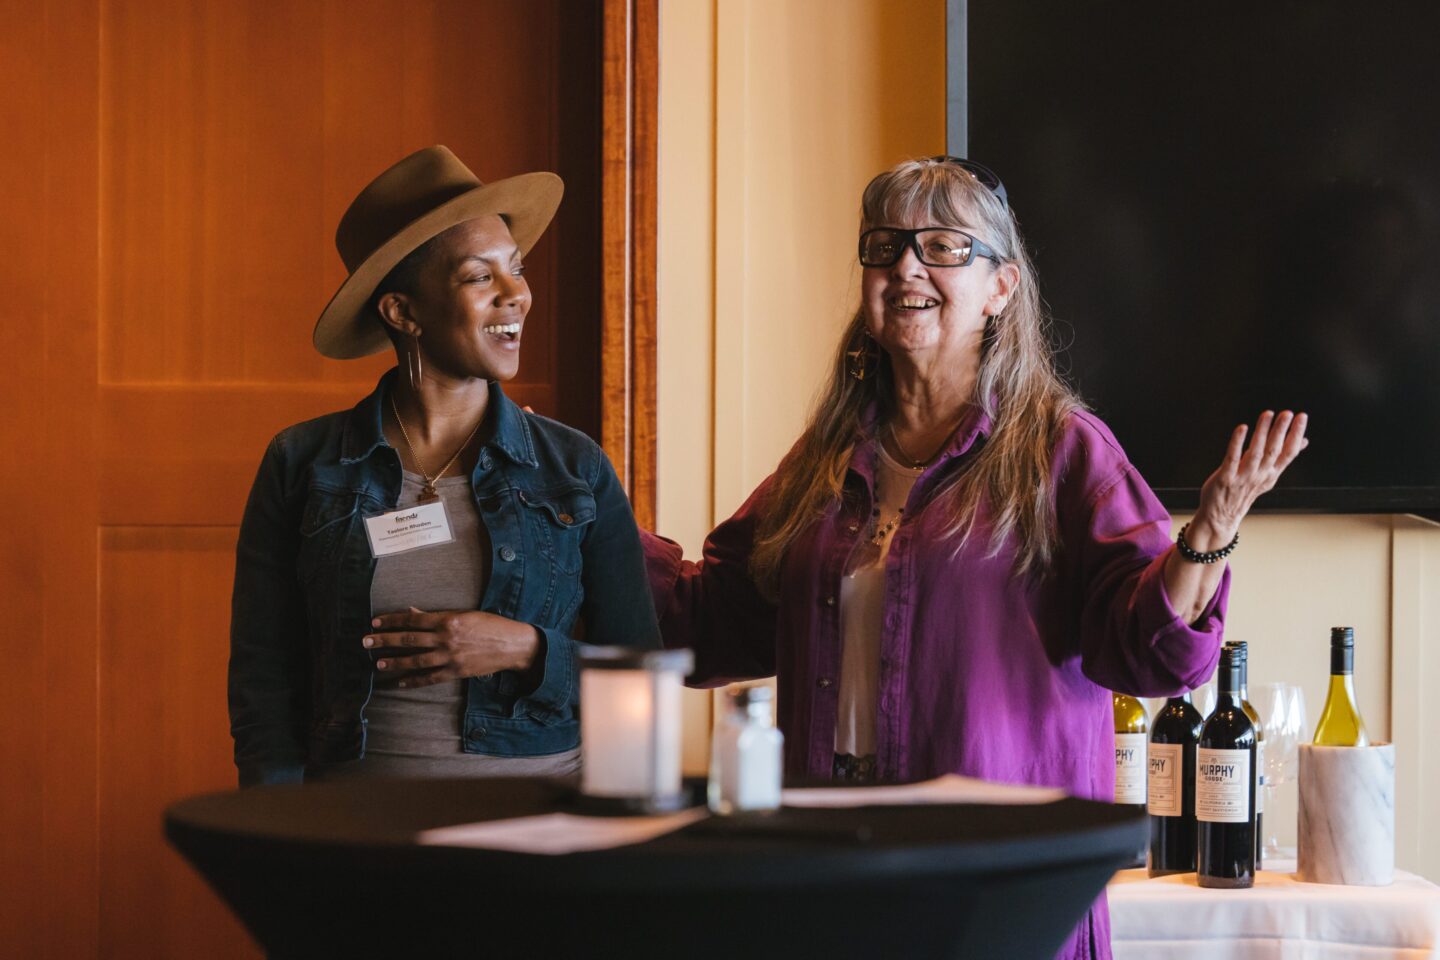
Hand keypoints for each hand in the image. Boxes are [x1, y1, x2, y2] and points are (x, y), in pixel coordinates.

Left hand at [363, 608, 542, 687]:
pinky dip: (414, 681)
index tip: (375, 623)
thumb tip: (412, 613)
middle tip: (365, 642)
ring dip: (394, 662)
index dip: (392, 621)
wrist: (513, 645)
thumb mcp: (464, 614)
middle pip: (408, 640)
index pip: (413, 620)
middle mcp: (446, 638)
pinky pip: (430, 678)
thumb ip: (437, 616)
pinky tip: (400, 682)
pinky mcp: (456, 672)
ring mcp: (450, 657)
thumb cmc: (490, 625)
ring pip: (415, 660)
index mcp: (448, 619)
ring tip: (377, 663)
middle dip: (384, 641)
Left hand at [1190, 410, 1308, 549]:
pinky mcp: (1225, 478)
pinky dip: (1237, 443)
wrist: (1221, 516)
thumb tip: (1304, 441)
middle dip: (1281, 431)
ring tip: (1267, 414)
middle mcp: (1260, 475)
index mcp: (1271, 473)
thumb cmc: (1244, 491)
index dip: (1296, 434)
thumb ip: (1283, 457)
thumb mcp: (1268, 475)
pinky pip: (1232, 458)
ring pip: (1255, 452)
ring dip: (1262, 433)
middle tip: (1288, 413)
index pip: (1288, 452)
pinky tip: (1242, 428)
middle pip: (1274, 450)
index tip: (1302, 416)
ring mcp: (1243, 477)